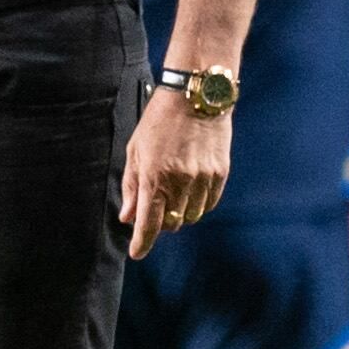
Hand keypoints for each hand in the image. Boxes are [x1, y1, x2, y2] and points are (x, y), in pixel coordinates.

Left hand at [119, 88, 227, 258]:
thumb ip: (132, 186)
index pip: (149, 224)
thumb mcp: (136, 150)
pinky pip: (209, 204)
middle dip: (160, 223)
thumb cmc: (160, 120)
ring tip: (174, 194)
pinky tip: (191, 190)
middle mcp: (180, 182)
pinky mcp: (220, 173)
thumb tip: (128, 217)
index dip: (142, 243)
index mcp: (155, 177)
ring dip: (180, 213)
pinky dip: (198, 204)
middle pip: (171, 223)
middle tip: (155, 209)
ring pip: (191, 216)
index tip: (137, 252)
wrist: (196, 96)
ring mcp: (203, 179)